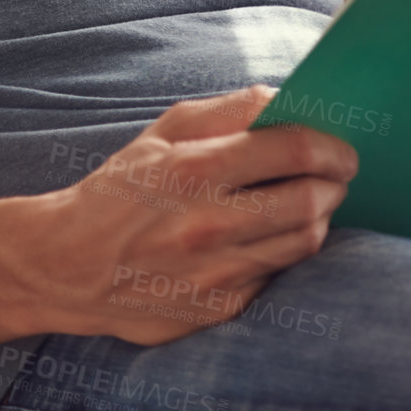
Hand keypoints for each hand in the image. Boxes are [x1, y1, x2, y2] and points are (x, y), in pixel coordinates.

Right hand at [27, 83, 358, 344]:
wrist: (68, 265)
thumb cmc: (121, 189)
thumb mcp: (163, 132)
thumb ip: (228, 111)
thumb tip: (286, 101)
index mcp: (194, 169)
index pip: (293, 151)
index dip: (331, 145)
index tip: (342, 146)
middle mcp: (208, 224)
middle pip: (311, 201)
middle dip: (336, 181)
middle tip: (338, 172)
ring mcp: (216, 273)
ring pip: (304, 241)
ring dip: (319, 215)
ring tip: (310, 199)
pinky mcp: (219, 309)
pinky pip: (277, 273)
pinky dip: (284, 249)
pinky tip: (270, 233)